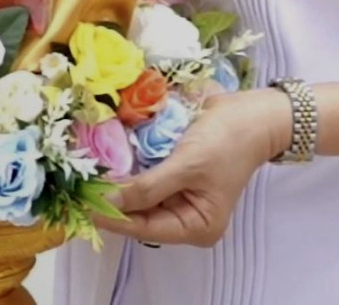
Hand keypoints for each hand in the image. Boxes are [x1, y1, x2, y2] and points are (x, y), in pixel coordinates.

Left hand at [97, 88, 291, 247]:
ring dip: (118, 185)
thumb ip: (147, 188)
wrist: (258, 109)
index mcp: (197, 226)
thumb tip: (105, 202)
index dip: (112, 216)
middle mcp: (188, 218)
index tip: (82, 203)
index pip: (144, 228)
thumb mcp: (188, 164)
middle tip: (80, 187)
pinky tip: (109, 164)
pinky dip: (131, 173)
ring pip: (140, 199)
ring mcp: (183, 198)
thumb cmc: (230, 138)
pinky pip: (148, 182)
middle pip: (140, 216)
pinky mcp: (178, 179)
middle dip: (113, 200)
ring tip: (88, 177)